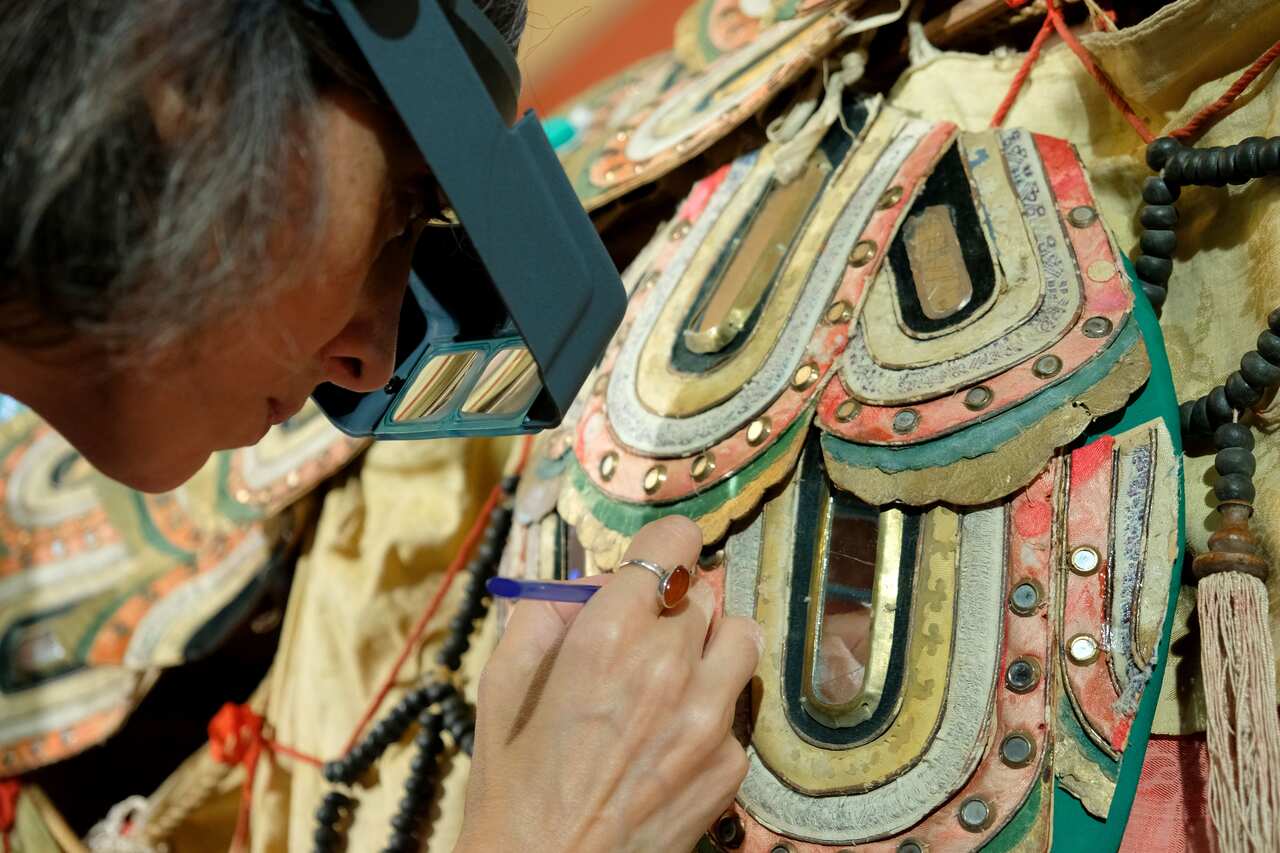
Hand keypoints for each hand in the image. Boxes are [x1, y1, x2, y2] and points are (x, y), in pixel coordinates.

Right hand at [455, 516, 761, 851]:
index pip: (671, 544)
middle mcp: (669, 668)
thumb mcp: (500, 688)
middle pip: (705, 590)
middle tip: (645, 634)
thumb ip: (540, 618)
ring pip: (741, 637)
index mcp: (608, 637)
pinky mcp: (730, 764)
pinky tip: (672, 737)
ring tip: (677, 673)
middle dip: (675, 602)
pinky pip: (737, 707)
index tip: (656, 558)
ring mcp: (709, 719)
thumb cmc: (513, 790)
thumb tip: (581, 588)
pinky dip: (713, 709)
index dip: (662, 548)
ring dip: (712, 642)